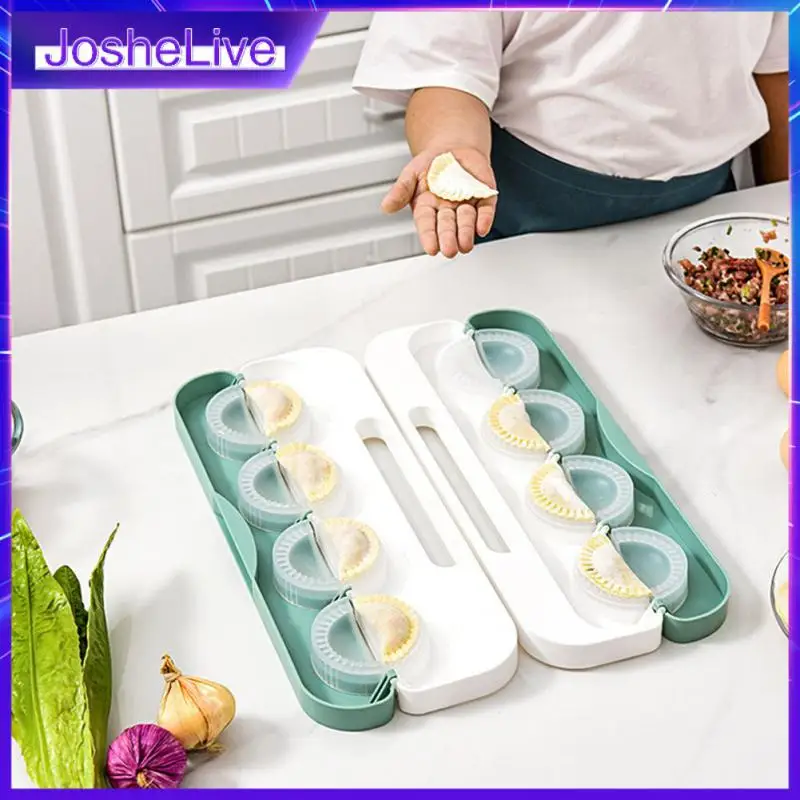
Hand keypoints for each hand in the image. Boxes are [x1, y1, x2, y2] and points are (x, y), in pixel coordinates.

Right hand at [381, 147, 496, 257]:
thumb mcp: (411, 173)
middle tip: (449, 250)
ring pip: (467, 221)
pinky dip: (485, 219)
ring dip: (466, 233)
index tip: (431, 249)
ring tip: (465, 245)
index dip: (429, 237)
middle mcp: (447, 210)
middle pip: (448, 226)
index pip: (427, 225)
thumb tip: (386, 207)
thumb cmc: (431, 164)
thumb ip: (401, 190)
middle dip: (448, 238)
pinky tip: (482, 229)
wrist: (453, 147)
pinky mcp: (484, 197)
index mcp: (427, 207)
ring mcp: (466, 204)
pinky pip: (486, 210)